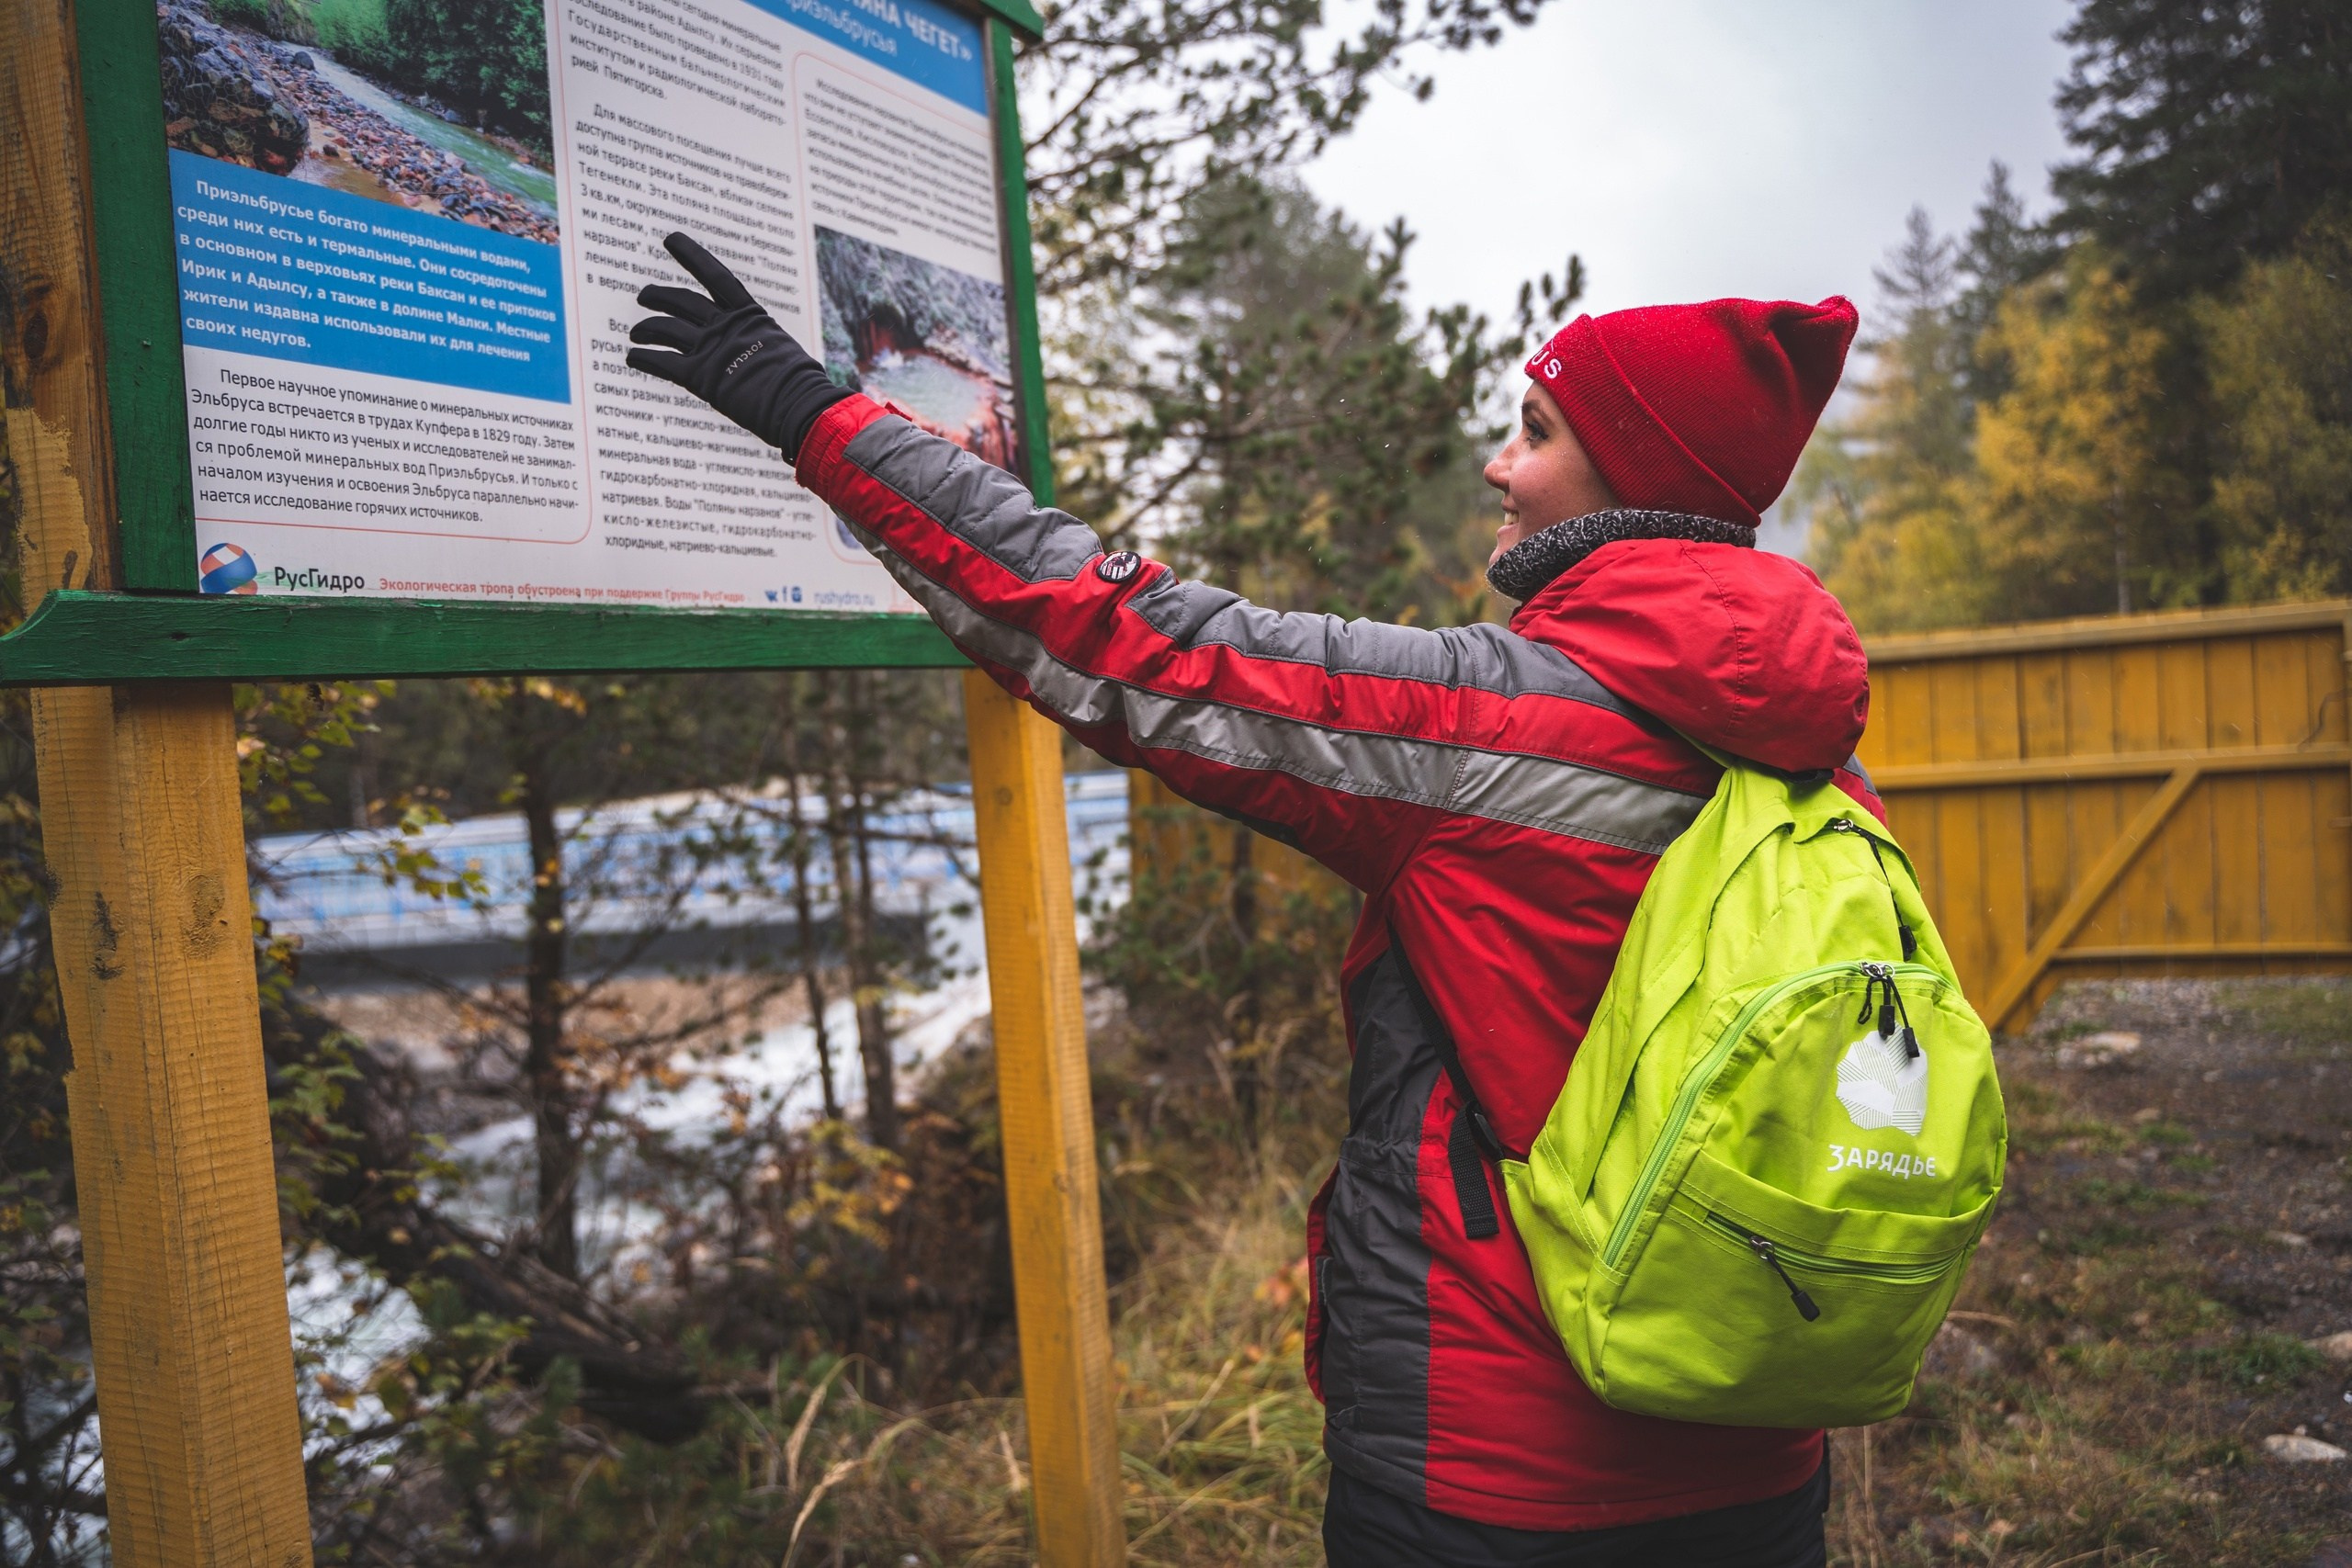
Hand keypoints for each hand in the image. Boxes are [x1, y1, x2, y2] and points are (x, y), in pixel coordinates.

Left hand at [626, 232, 849, 461]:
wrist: (800, 405)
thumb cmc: (800, 385)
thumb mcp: (781, 348)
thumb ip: (760, 342)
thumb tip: (762, 347)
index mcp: (749, 315)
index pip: (715, 276)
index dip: (691, 255)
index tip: (671, 239)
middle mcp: (726, 326)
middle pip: (680, 301)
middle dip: (657, 295)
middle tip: (644, 296)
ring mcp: (712, 349)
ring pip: (665, 329)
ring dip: (645, 328)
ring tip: (634, 334)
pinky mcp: (700, 376)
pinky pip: (661, 362)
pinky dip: (643, 358)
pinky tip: (633, 357)